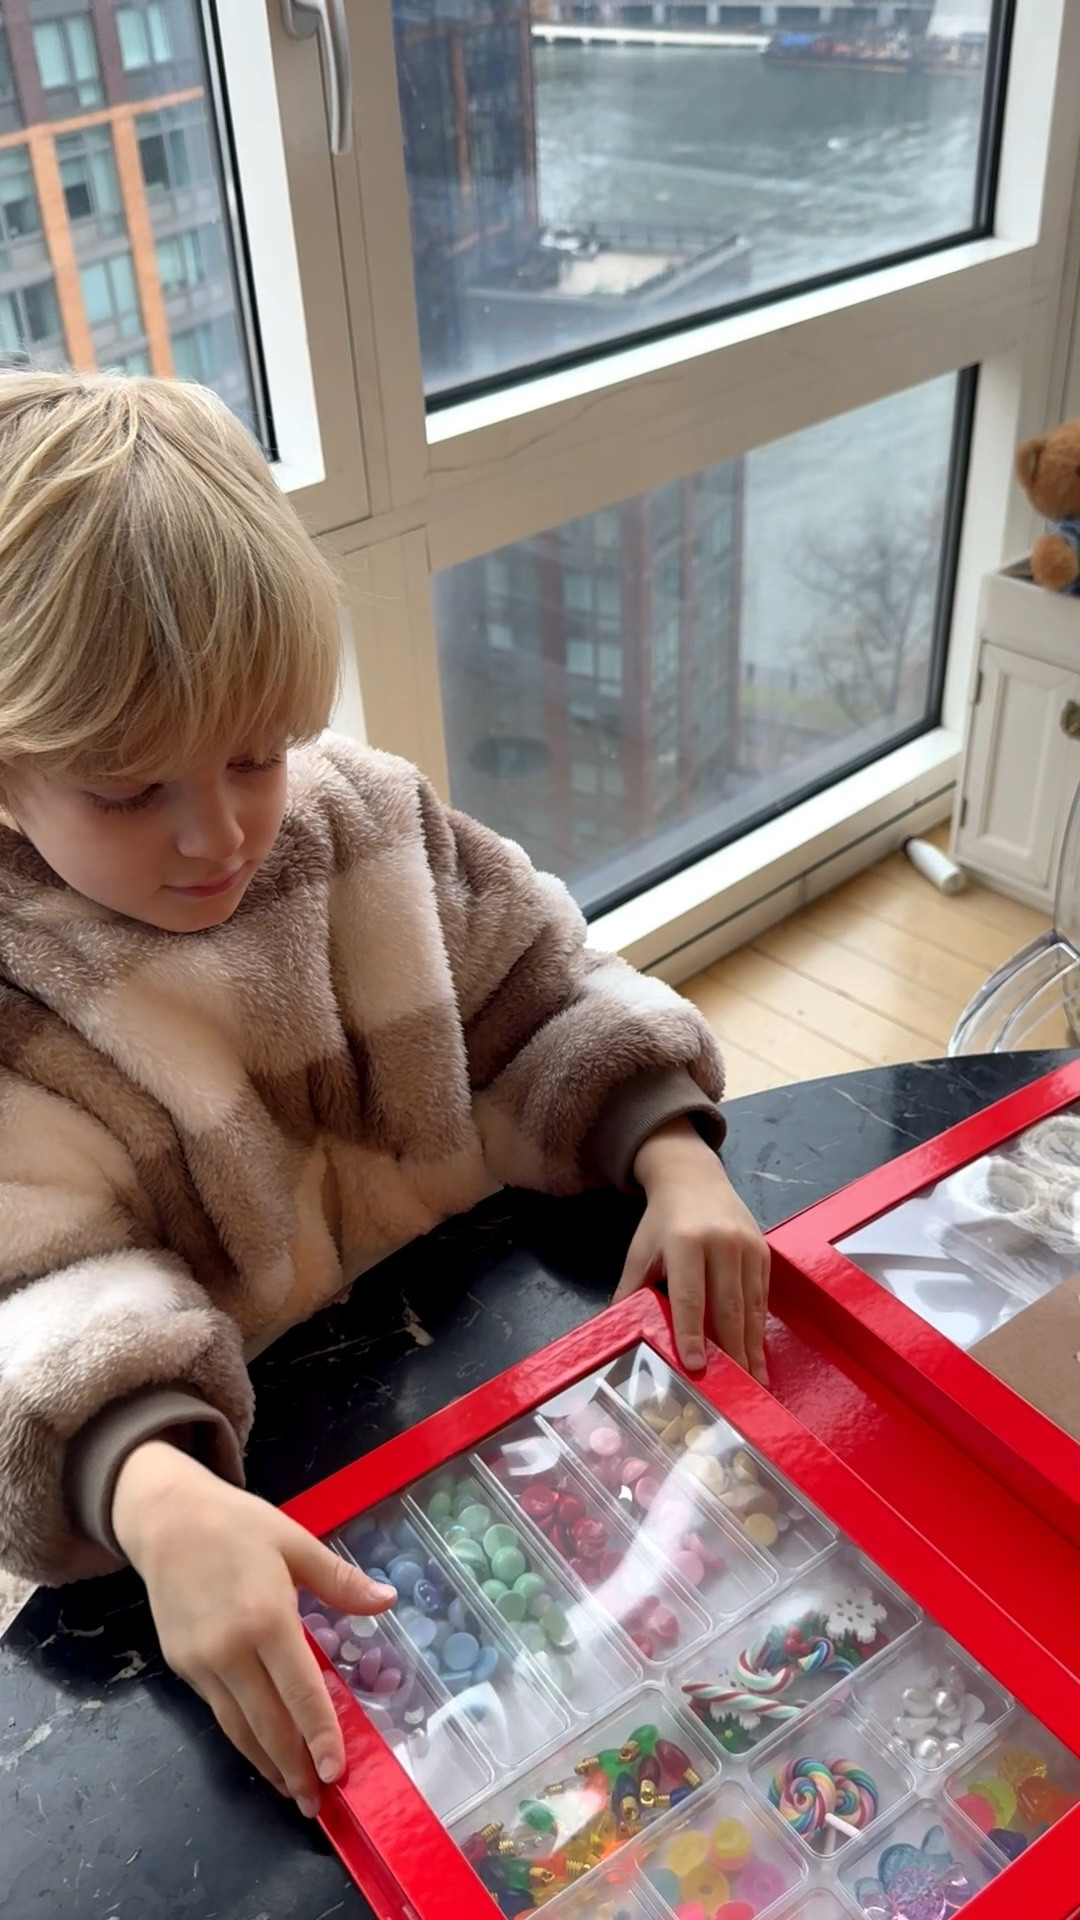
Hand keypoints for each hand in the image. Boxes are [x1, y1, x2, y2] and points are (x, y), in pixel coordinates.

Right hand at [112, 1440, 394, 1815]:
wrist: (165, 1518)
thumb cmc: (238, 1525)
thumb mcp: (294, 1541)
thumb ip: (340, 1581)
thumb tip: (387, 1600)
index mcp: (266, 1619)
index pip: (299, 1692)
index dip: (319, 1735)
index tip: (335, 1770)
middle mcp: (231, 1651)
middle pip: (267, 1723)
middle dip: (294, 1767)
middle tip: (317, 1802)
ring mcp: (201, 1663)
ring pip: (238, 1727)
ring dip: (266, 1763)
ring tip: (292, 1791)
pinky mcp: (181, 1666)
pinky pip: (217, 1710)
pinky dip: (241, 1737)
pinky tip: (260, 1749)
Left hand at [613, 1118, 769, 1383]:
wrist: (693, 1178)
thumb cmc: (661, 1221)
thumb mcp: (640, 1250)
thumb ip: (630, 1290)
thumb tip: (615, 1330)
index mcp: (685, 1242)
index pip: (689, 1297)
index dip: (692, 1333)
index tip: (696, 1366)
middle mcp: (721, 1243)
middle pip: (726, 1307)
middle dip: (729, 1351)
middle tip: (732, 1388)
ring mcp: (746, 1246)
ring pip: (749, 1306)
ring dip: (750, 1348)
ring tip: (752, 1383)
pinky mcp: (763, 1251)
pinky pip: (761, 1298)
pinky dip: (759, 1330)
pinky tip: (757, 1356)